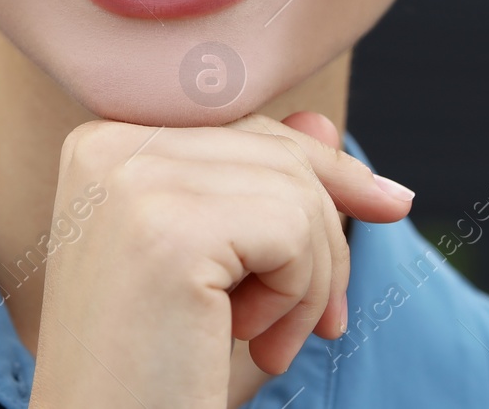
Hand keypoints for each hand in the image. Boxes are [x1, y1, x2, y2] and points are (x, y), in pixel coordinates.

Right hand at [27, 111, 413, 408]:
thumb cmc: (155, 368)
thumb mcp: (217, 267)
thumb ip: (261, 183)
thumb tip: (323, 120)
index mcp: (100, 143)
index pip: (243, 125)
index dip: (321, 175)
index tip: (387, 206)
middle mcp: (105, 144)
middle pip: (277, 152)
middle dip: (322, 242)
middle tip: (318, 326)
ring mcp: (130, 182)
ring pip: (297, 190)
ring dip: (311, 281)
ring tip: (266, 342)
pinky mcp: (168, 232)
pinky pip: (294, 229)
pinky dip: (298, 296)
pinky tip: (250, 338)